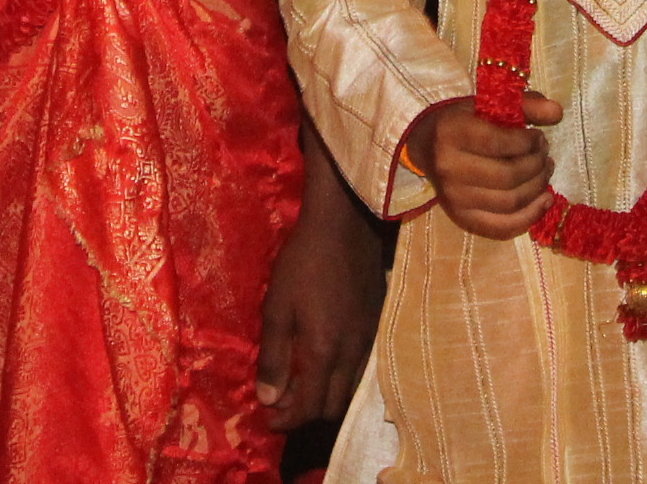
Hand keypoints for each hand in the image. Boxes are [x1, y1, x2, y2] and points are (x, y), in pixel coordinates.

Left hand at [254, 193, 383, 427]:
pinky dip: (342, 380)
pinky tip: (326, 362)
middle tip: (282, 400)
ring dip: (325, 398)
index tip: (269, 418)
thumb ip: (274, 357)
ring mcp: (369, 342)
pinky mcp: (378, 328)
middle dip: (305, 413)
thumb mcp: (277, 307)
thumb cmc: (303, 262)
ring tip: (301, 383)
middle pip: (332, 407)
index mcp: (324, 351)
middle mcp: (352, 355)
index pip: (309, 407)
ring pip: (350, 392)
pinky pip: (362, 371)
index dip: (287, 420)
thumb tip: (268, 399)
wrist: (345, 225)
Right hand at [413, 93, 560, 238]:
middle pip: (508, 176)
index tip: (538, 137)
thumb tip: (557, 112)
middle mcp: (449, 169)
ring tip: (545, 171)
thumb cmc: (463, 121)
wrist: (427, 147)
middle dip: (536, 165)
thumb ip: (524, 105)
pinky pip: (503, 227)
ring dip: (538, 187)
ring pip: (510, 202)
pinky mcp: (462, 219)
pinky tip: (545, 199)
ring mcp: (454, 199)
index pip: (498, 143)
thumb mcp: (487, 104)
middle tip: (545, 155)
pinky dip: (530, 216)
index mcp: (451, 133)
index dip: (527, 143)